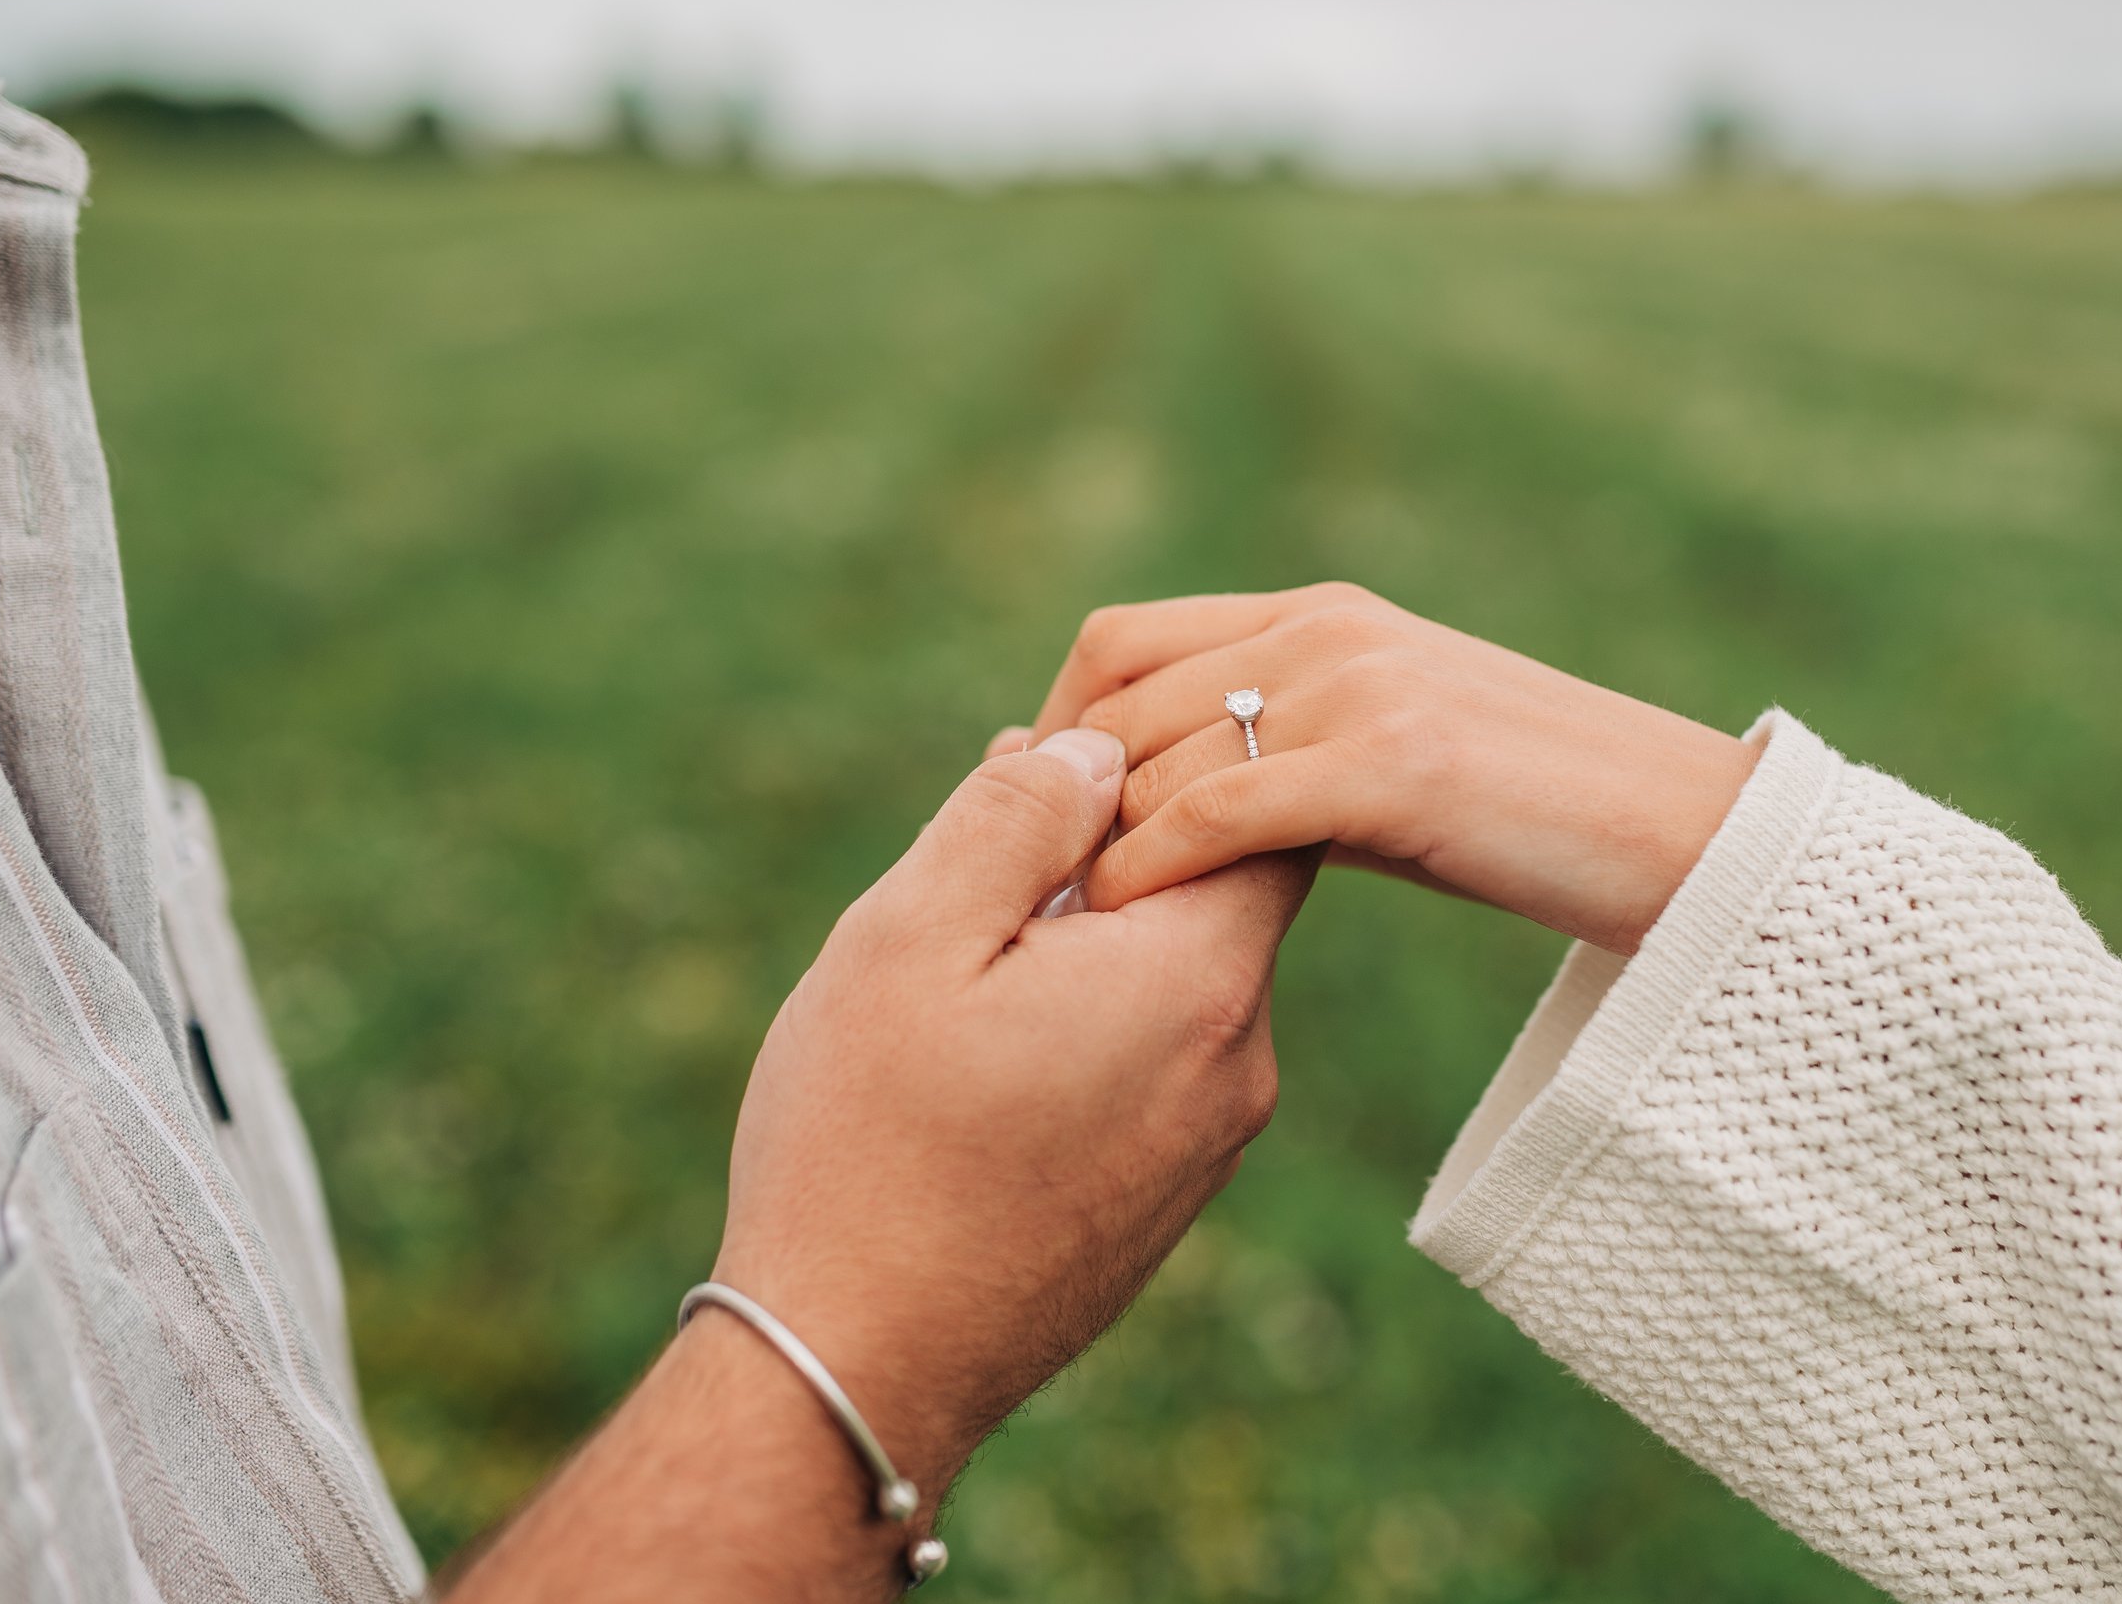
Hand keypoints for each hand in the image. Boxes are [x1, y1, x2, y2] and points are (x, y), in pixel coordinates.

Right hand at [450, 729, 1316, 1602]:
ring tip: (961, 974)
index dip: (1174, 761)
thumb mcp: (910, 937)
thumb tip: (1090, 748)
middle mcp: (1238, 1062)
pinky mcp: (1169, 1199)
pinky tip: (980, 1059)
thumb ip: (1014, 817)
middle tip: (981, 866)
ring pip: (1176, 981)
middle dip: (1113, 856)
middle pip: (1216, 893)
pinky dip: (1089, 1027)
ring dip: (1091, 948)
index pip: (1267, 809)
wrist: (854, 1373)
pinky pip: (1155, 1063)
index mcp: (1198, 979)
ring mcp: (1211, 1143)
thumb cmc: (867, 1148)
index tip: (1069, 764)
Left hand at [1006, 584, 1758, 954]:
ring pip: (1154, 752)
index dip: (1055, 728)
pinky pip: (1213, 812)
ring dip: (1087, 839)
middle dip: (1050, 792)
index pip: (1124, 642)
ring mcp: (1355, 688)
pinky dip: (1145, 867)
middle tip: (1015, 885)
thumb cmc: (1541, 818)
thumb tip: (1190, 809)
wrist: (1687, 836)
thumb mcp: (1397, 758)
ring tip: (1049, 919)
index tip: (1032, 823)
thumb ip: (1296, 756)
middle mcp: (1324, 629)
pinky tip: (1116, 921)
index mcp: (1319, 614)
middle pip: (1115, 692)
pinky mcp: (1387, 764)